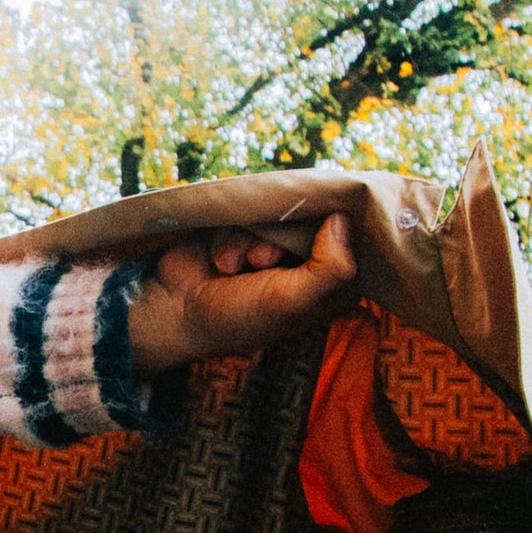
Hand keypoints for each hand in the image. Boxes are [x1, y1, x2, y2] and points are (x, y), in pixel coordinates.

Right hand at [125, 210, 358, 377]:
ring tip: (232, 267)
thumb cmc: (238, 317)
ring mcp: (276, 248)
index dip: (340, 237)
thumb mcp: (292, 301)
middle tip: (263, 262)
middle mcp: (306, 266)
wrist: (175, 312)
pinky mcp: (246, 231)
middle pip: (317, 225)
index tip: (322, 230)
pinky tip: (219, 261)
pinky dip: (232, 237)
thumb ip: (329, 268)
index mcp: (329, 290)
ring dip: (251, 241)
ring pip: (280, 218)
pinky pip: (250, 215)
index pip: (355, 249)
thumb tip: (343, 218)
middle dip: (284, 241)